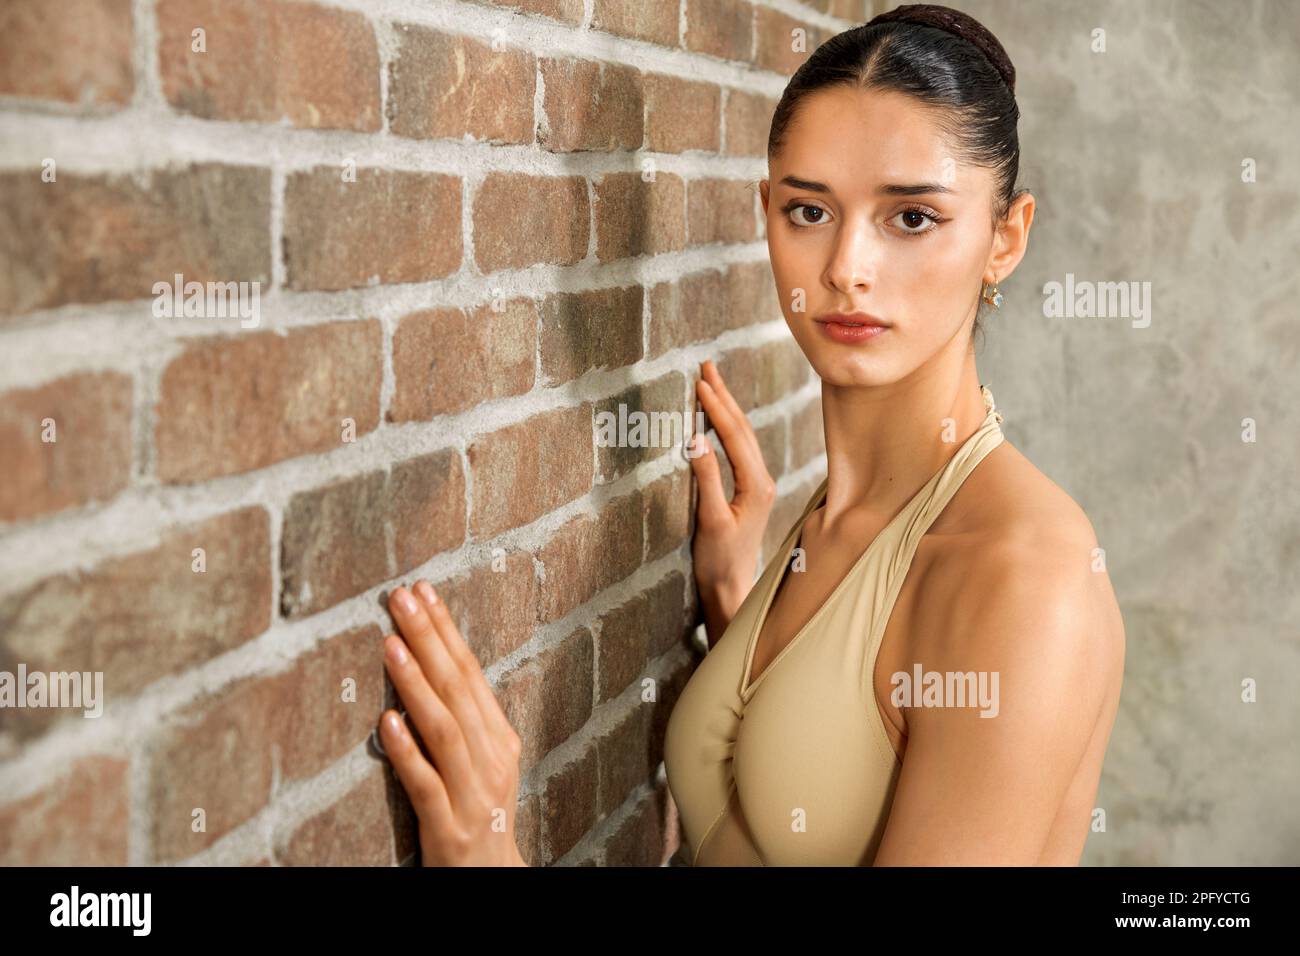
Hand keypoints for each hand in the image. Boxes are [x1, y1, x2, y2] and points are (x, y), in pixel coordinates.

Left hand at [378, 581, 527, 865]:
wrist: (492, 878)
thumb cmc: (479, 814)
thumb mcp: (483, 761)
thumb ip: (462, 719)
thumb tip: (429, 664)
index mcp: (500, 737)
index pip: (472, 672)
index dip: (446, 630)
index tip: (423, 591)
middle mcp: (491, 759)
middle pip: (459, 689)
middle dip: (429, 639)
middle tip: (402, 598)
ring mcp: (472, 793)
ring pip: (445, 729)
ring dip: (416, 684)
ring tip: (390, 644)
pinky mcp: (448, 827)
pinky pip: (426, 784)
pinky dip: (407, 751)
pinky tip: (387, 723)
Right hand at [688, 360, 776, 639]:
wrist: (731, 589)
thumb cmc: (719, 561)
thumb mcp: (710, 520)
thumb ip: (707, 479)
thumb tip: (696, 440)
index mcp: (756, 485)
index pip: (734, 436)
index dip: (716, 407)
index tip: (699, 382)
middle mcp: (763, 480)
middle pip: (742, 429)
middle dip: (724, 396)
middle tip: (706, 366)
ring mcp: (758, 485)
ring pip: (742, 436)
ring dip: (726, 407)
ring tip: (710, 382)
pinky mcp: (749, 491)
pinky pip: (738, 449)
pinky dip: (726, 427)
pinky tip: (717, 419)